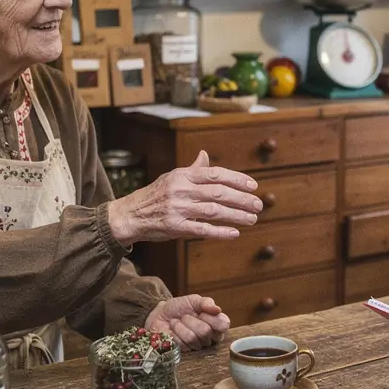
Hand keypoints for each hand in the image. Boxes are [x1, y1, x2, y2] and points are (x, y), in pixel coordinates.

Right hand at [109, 151, 261, 244]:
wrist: (130, 214)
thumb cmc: (155, 195)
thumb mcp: (172, 177)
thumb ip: (192, 169)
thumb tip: (205, 155)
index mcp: (183, 175)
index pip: (215, 174)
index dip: (236, 179)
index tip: (253, 186)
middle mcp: (181, 190)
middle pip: (218, 193)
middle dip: (241, 199)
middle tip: (258, 205)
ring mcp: (178, 209)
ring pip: (213, 211)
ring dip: (235, 215)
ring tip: (252, 219)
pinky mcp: (174, 227)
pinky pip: (201, 229)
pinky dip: (219, 232)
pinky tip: (234, 233)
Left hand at [145, 294, 230, 349]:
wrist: (160, 314)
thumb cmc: (179, 307)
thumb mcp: (193, 300)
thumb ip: (206, 302)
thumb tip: (217, 309)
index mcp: (215, 323)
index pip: (224, 325)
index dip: (212, 318)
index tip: (202, 312)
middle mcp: (209, 337)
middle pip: (206, 332)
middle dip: (192, 320)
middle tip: (186, 316)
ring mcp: (197, 346)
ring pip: (193, 338)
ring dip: (182, 325)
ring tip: (178, 321)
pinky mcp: (184, 352)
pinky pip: (182, 343)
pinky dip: (175, 332)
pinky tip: (173, 329)